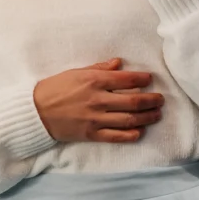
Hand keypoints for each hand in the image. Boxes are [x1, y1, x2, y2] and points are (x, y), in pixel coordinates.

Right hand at [33, 58, 164, 142]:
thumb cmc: (56, 88)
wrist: (37, 111)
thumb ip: (100, 68)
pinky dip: (130, 134)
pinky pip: (116, 136)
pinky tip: (140, 131)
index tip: (150, 79)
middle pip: (132, 102)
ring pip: (128, 120)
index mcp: (94, 81)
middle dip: (150, 100)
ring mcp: (95, 119)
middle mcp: (98, 100)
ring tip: (156, 114)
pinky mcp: (91, 134)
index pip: (126, 80)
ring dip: (146, 117)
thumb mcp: (77, 72)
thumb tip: (119, 63)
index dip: (142, 80)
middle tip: (160, 99)